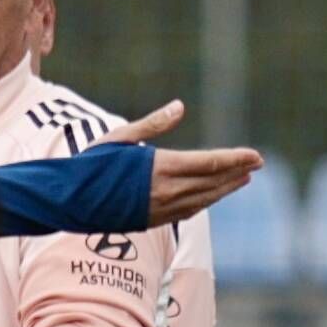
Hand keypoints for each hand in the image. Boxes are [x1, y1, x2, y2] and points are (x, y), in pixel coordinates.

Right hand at [97, 99, 262, 226]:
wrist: (69, 201)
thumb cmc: (90, 164)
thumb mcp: (121, 137)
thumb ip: (154, 124)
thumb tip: (180, 106)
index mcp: (160, 167)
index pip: (209, 164)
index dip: (235, 160)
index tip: (255, 156)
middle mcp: (166, 191)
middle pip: (213, 183)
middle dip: (237, 172)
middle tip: (257, 164)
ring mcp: (162, 209)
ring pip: (204, 199)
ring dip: (226, 188)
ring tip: (242, 178)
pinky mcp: (154, 220)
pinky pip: (189, 210)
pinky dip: (207, 200)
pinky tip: (214, 194)